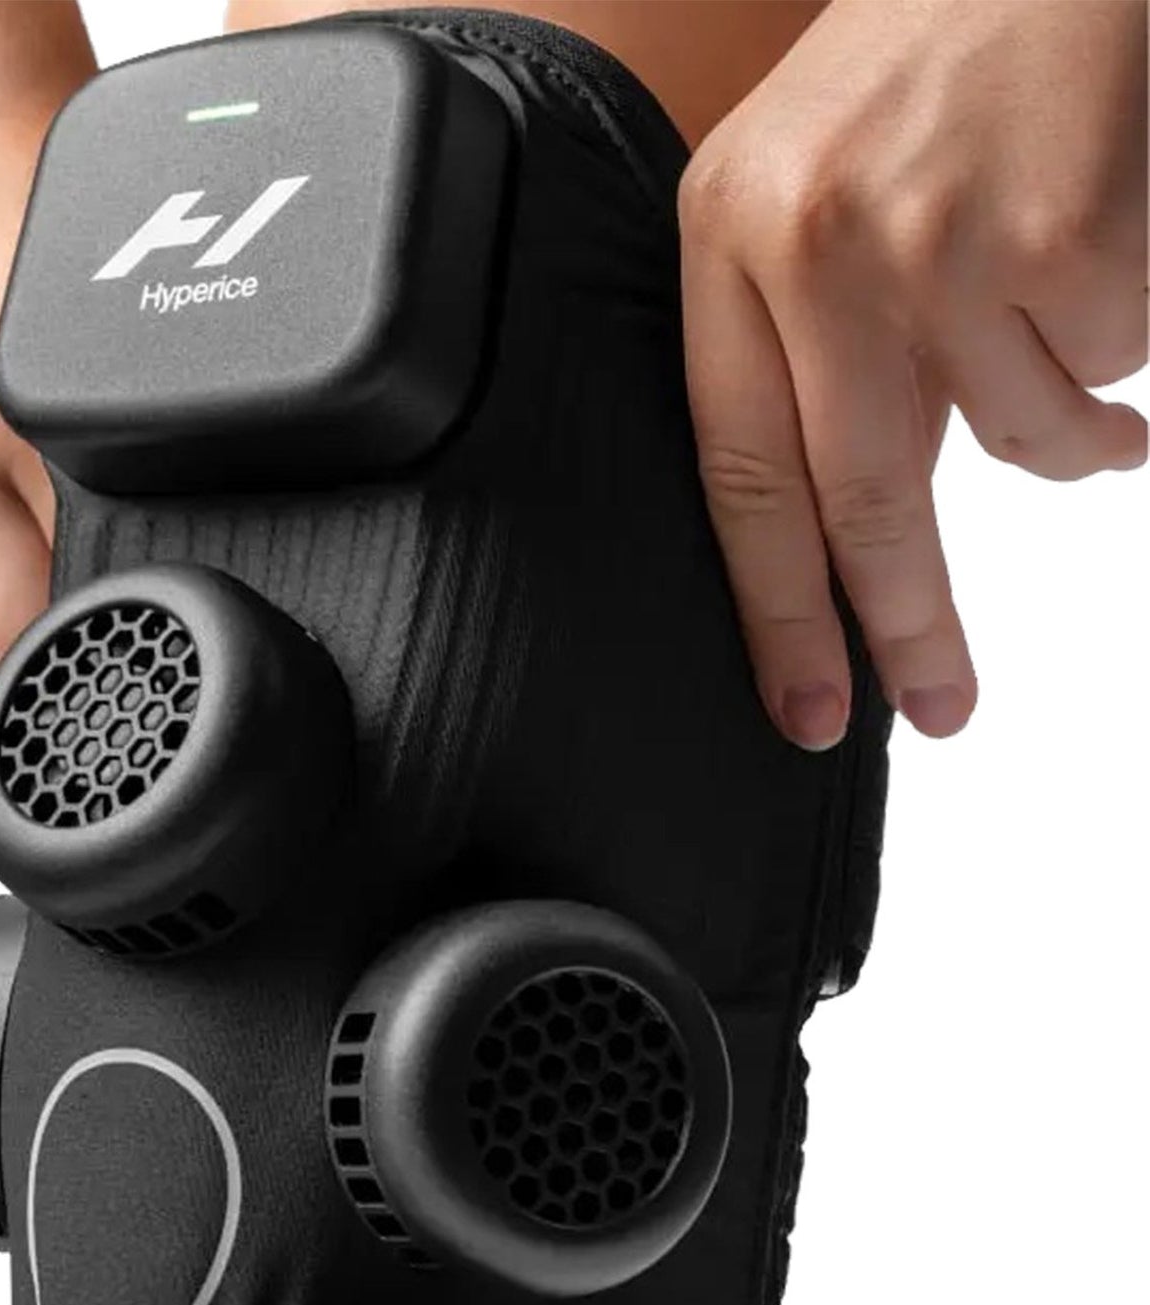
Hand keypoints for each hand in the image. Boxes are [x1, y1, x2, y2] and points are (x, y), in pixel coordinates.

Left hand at [679, 0, 1147, 749]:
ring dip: (1069, 424)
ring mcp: (939, 239)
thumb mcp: (817, 183)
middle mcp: (815, 245)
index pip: (739, 476)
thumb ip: (813, 344)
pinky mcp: (1063, 232)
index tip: (806, 707)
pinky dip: (1129, 340)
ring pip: (1019, 437)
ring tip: (1070, 321)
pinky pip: (1111, 364)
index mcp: (728, 235)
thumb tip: (852, 530)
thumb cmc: (944, 51)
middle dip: (908, 623)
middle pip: (862, 502)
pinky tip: (1113, 254)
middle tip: (941, 704)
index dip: (779, 610)